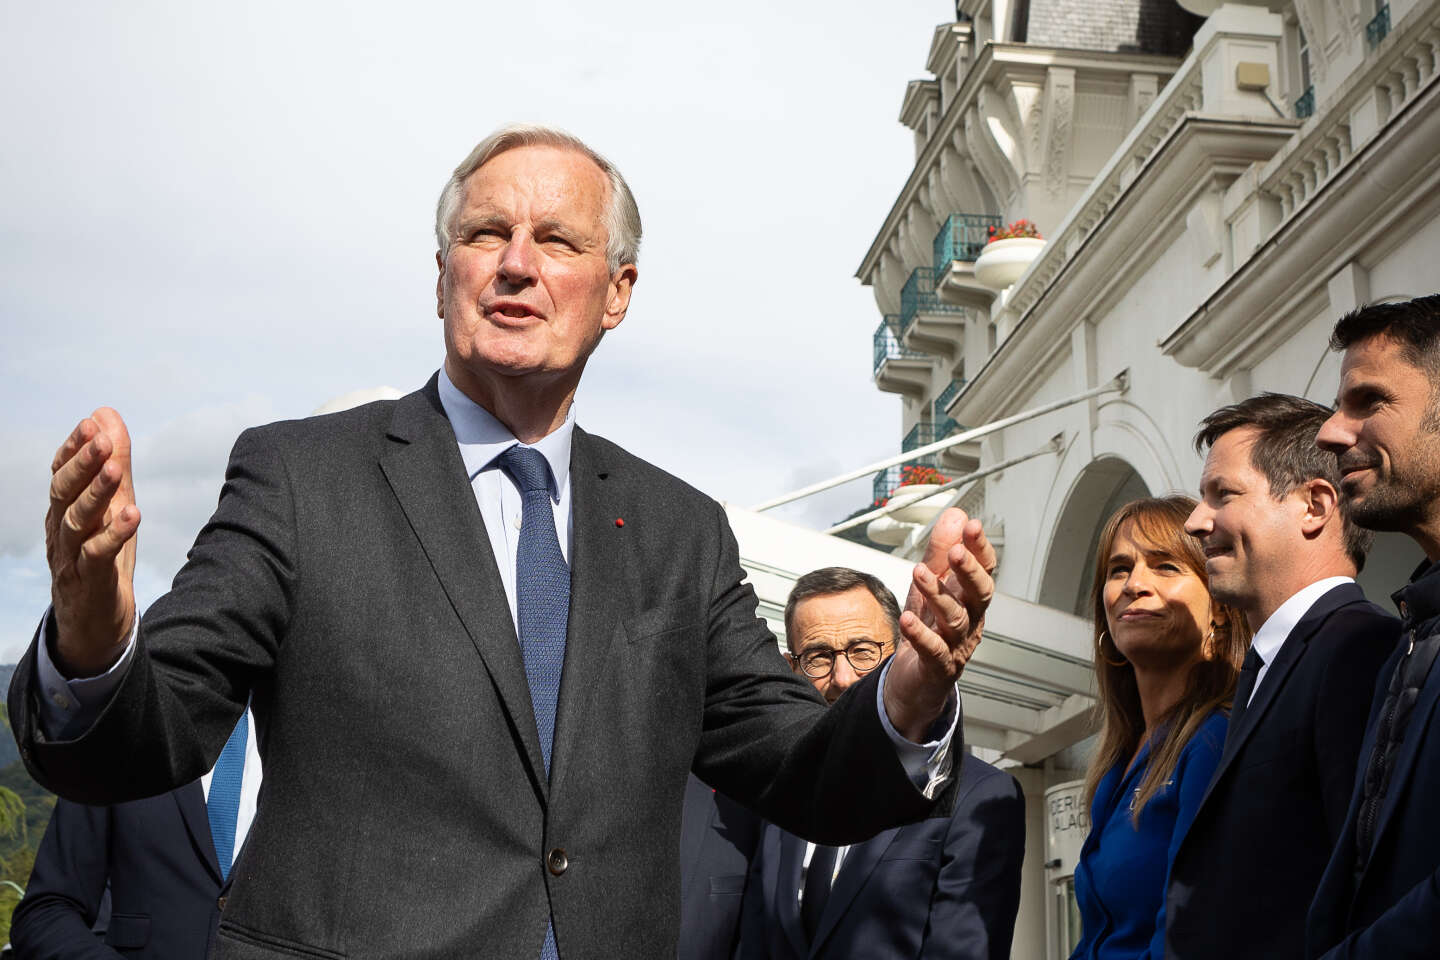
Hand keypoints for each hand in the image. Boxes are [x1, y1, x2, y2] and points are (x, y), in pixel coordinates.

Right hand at [45, 408, 139, 676]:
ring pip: (77, 521)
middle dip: (82, 464)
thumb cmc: (101, 555)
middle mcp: (61, 530)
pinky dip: (114, 534)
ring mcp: (71, 557)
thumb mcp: (111, 504)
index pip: (62, 474)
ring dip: (95, 494)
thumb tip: (106, 415)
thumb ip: (112, 463)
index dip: (74, 449)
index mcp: (63, 510)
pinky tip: (132, 515)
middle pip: (65, 493)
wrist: (94, 620)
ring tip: (114, 470)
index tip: (90, 424)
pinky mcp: (89, 581)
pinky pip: (97, 555)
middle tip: (101, 439)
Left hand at [884, 508, 996, 740]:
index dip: (980, 548)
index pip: (984, 570)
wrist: (915, 678)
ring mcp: (957, 645)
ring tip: (918, 574)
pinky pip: (934, 651)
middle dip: (969, 571)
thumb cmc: (928, 626)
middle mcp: (970, 619)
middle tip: (956, 551)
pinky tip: (907, 620)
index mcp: (970, 597)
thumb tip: (955, 515)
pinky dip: (921, 636)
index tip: (972, 526)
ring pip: (955, 620)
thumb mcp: (931, 583)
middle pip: (980, 594)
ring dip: (937, 595)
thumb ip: (940, 550)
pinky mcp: (939, 667)